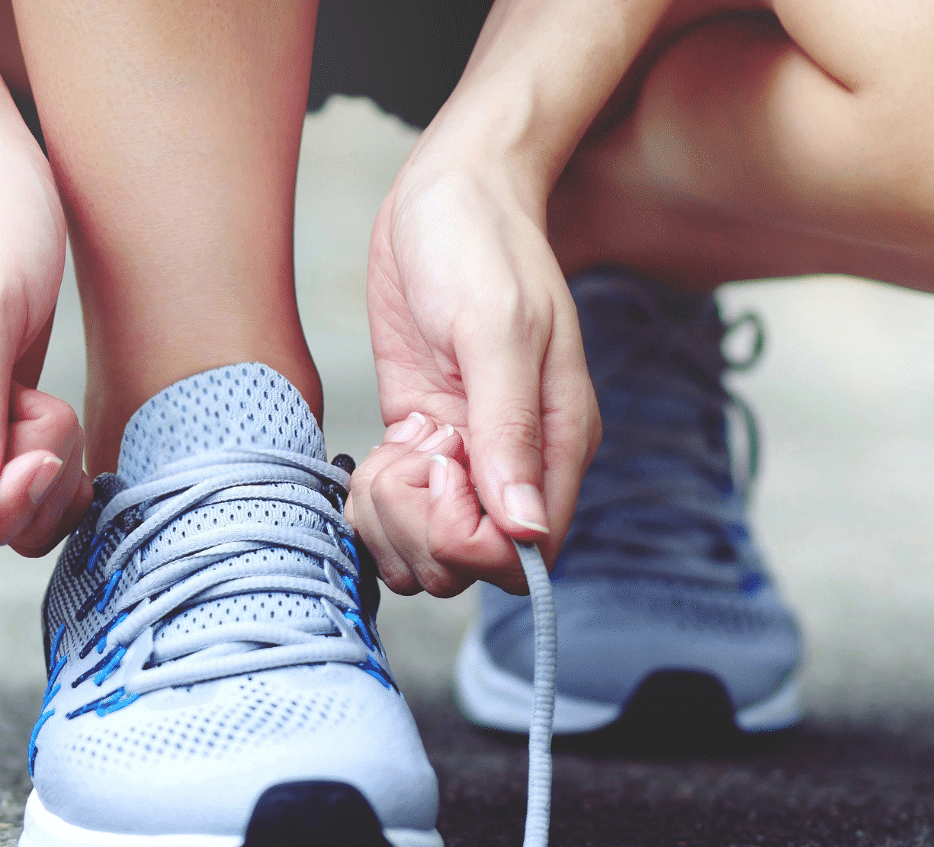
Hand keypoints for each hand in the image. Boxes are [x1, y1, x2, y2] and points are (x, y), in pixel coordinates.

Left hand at [346, 160, 599, 595]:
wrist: (446, 193)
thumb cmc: (480, 243)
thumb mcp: (496, 327)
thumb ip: (508, 429)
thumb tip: (522, 528)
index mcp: (558, 443)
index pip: (526, 555)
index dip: (469, 538)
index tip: (441, 468)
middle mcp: (517, 464)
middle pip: (470, 565)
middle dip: (420, 528)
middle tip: (410, 454)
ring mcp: (467, 459)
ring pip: (427, 551)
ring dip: (391, 519)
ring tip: (393, 450)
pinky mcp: (424, 445)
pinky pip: (398, 515)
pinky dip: (376, 501)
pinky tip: (380, 450)